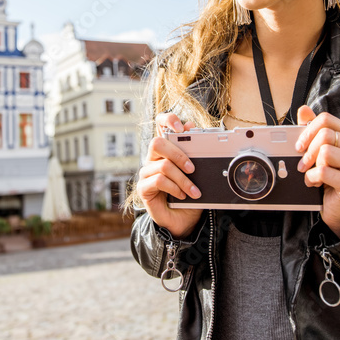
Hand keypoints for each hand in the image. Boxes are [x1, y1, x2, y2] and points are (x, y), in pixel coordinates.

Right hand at [135, 113, 202, 238]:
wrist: (183, 220)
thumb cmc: (188, 194)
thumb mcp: (196, 172)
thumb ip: (192, 150)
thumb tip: (191, 126)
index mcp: (165, 150)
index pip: (159, 124)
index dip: (167, 119)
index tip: (180, 127)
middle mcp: (152, 158)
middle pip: (157, 143)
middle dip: (178, 154)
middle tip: (192, 168)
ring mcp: (146, 173)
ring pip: (163, 165)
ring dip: (182, 179)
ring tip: (193, 191)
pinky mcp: (143, 187)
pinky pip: (159, 181)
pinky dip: (174, 188)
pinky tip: (181, 195)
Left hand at [295, 107, 339, 239]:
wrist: (337, 207)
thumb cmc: (330, 177)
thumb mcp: (320, 150)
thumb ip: (313, 129)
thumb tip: (303, 110)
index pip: (327, 120)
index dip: (308, 130)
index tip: (300, 145)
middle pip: (325, 135)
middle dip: (308, 150)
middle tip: (302, 163)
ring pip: (326, 152)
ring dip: (311, 166)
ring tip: (312, 174)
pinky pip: (325, 172)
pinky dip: (313, 178)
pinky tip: (315, 183)